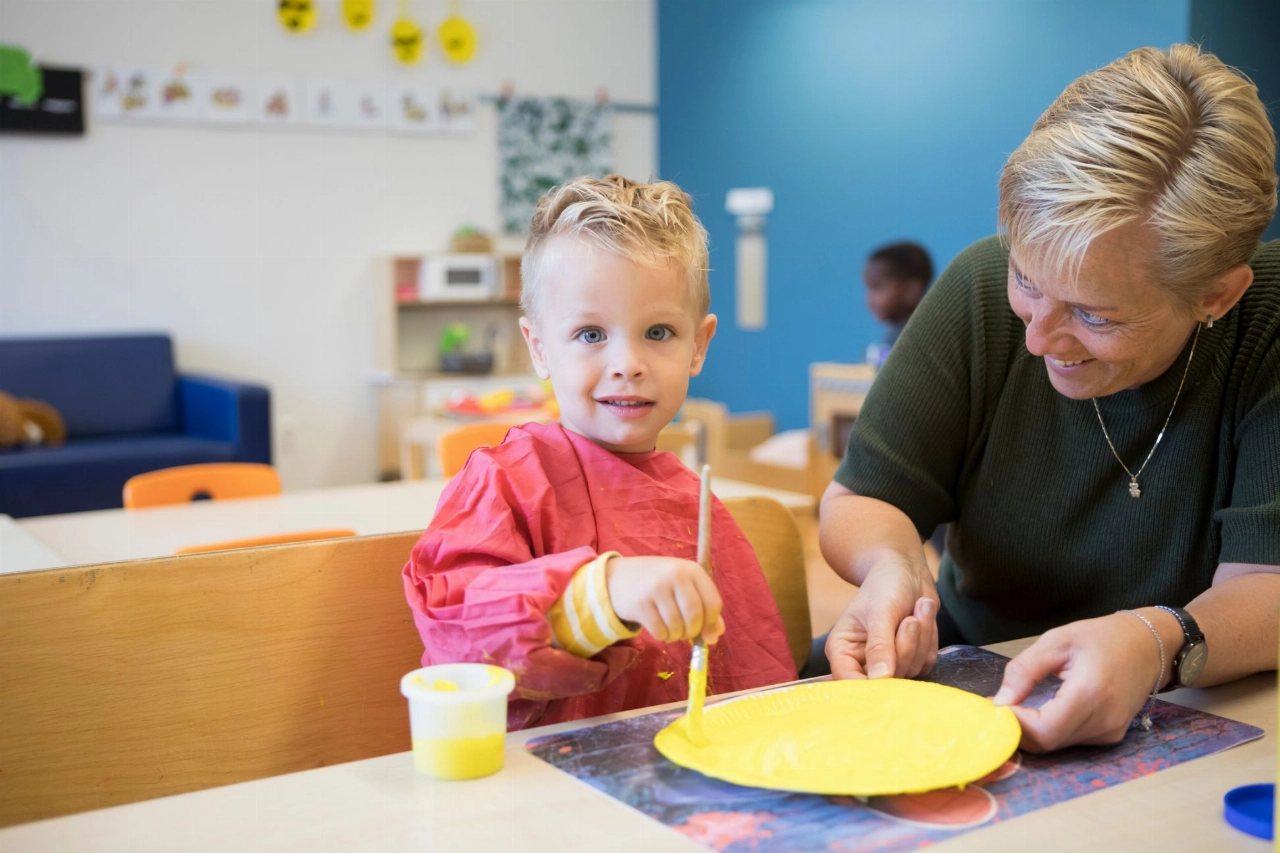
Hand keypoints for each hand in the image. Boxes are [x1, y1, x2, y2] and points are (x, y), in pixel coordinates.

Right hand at [606, 556, 724, 643]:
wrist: (619, 577)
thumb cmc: (659, 583)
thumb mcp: (684, 587)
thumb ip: (704, 609)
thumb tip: (714, 637)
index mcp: (692, 570)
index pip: (713, 604)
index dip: (710, 622)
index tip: (702, 626)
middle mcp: (675, 575)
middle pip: (695, 617)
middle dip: (692, 632)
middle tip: (685, 631)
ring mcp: (656, 588)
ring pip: (677, 628)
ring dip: (676, 635)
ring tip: (670, 628)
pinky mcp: (640, 604)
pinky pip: (660, 632)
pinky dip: (662, 636)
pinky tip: (658, 626)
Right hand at [825, 557, 937, 679]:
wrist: (908, 570)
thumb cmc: (886, 584)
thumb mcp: (881, 612)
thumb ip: (879, 646)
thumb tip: (880, 679)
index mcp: (842, 649)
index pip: (848, 682)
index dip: (870, 685)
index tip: (890, 675)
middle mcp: (862, 661)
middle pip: (887, 679)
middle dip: (905, 648)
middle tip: (909, 619)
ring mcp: (889, 662)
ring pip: (911, 670)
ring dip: (921, 638)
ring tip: (917, 609)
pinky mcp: (910, 659)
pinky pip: (926, 663)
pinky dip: (929, 639)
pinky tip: (922, 616)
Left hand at [992, 613, 1164, 751]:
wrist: (1149, 646)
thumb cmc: (1103, 638)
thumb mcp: (1056, 642)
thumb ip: (1024, 671)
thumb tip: (1000, 701)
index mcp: (1091, 693)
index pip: (1044, 731)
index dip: (1015, 724)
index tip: (997, 705)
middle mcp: (1104, 721)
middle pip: (1049, 742)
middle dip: (1019, 728)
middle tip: (1001, 705)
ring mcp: (1110, 732)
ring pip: (1058, 745)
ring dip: (1033, 730)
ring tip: (1019, 704)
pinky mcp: (1111, 736)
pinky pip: (1071, 741)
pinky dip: (1051, 729)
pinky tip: (1042, 709)